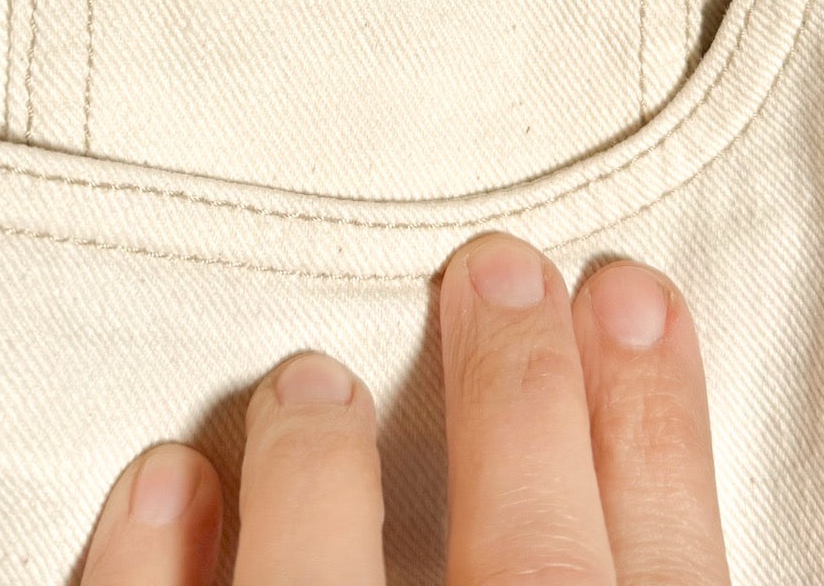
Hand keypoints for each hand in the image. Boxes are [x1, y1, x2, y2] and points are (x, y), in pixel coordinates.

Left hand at [78, 231, 730, 583]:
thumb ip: (619, 574)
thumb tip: (615, 477)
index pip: (668, 572)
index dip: (656, 421)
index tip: (630, 298)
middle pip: (534, 572)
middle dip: (522, 396)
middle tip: (497, 269)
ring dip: (320, 476)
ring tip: (307, 381)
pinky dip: (155, 571)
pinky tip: (164, 483)